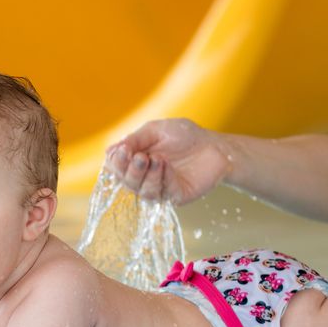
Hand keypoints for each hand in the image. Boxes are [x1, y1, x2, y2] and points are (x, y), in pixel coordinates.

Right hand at [104, 118, 230, 204]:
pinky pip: (163, 192)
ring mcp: (160, 188)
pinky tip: (165, 164)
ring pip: (142, 191)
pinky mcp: (176, 196)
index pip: (116, 167)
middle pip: (126, 181)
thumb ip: (135, 140)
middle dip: (129, 170)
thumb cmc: (186, 136)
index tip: (123, 151)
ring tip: (156, 159)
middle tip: (140, 156)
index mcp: (136, 160)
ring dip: (145, 176)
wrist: (216, 146)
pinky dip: (162, 178)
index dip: (116, 162)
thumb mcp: (156, 130)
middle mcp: (144, 177)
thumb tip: (110, 151)